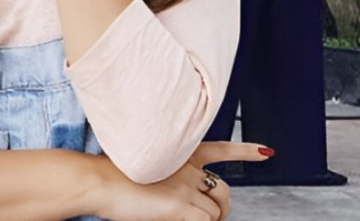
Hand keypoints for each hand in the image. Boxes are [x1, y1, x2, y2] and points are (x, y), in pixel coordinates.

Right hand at [92, 141, 272, 220]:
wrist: (96, 181)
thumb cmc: (109, 176)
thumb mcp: (143, 167)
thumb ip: (166, 176)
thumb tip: (180, 198)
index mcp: (177, 152)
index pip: (219, 149)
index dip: (245, 151)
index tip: (266, 152)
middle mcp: (186, 166)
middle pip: (223, 190)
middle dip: (220, 208)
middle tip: (205, 218)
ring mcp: (185, 185)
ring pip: (215, 211)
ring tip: (185, 220)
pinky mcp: (182, 205)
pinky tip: (175, 220)